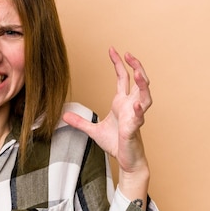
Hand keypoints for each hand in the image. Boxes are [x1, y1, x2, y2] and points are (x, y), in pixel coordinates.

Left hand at [63, 47, 151, 199]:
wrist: (126, 161)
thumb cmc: (115, 144)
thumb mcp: (93, 130)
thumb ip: (79, 122)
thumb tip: (63, 116)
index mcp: (122, 103)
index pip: (123, 78)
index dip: (119, 63)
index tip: (112, 49)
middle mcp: (131, 107)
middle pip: (139, 82)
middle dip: (136, 67)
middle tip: (129, 54)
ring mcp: (135, 117)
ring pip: (145, 97)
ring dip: (143, 85)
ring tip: (139, 73)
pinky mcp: (134, 130)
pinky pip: (139, 119)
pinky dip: (139, 112)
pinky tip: (136, 107)